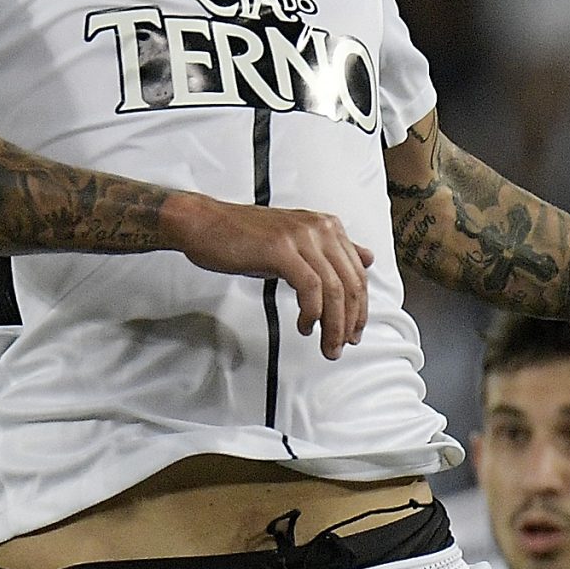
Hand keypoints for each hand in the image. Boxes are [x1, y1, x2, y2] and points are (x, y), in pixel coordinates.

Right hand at [163, 193, 370, 358]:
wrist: (203, 224)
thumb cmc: (241, 235)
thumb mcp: (294, 240)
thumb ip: (330, 250)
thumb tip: (366, 258)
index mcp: (326, 225)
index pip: (358, 273)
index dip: (360, 308)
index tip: (353, 330)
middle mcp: (319, 228)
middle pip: (351, 283)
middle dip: (350, 321)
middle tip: (342, 344)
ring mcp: (301, 237)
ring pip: (334, 290)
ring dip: (334, 325)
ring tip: (327, 344)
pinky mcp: (281, 250)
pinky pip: (310, 288)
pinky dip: (312, 313)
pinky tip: (305, 325)